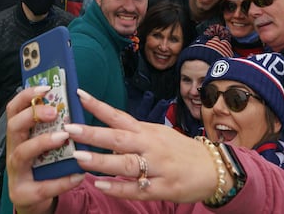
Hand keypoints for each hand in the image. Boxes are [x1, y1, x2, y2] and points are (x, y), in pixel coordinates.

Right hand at [6, 86, 84, 213]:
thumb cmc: (41, 166)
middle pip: (13, 127)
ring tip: (64, 137)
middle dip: (33, 116)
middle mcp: (13, 150)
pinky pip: (43, 186)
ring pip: (23, 153)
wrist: (32, 201)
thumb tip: (75, 101)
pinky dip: (62, 180)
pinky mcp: (24, 193)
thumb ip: (53, 127)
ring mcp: (16, 172)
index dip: (26, 96)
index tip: (46, 87)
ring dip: (43, 142)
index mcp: (18, 135)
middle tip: (54, 112)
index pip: (14, 109)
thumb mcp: (43, 144)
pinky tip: (78, 175)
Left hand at [64, 90, 216, 203]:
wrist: (213, 168)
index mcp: (146, 131)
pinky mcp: (163, 187)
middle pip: (118, 137)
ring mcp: (157, 167)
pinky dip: (118, 187)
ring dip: (101, 161)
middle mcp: (150, 146)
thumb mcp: (157, 135)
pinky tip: (100, 184)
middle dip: (93, 133)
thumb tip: (105, 137)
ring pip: (126, 163)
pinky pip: (137, 188)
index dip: (98, 106)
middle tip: (70, 129)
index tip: (79, 95)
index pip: (118, 115)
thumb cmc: (180, 150)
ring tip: (79, 158)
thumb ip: (132, 136)